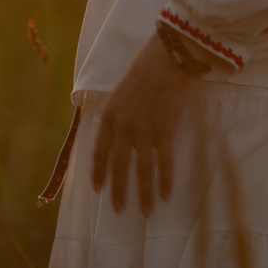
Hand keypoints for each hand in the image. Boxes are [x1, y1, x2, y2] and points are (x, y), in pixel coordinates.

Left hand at [90, 33, 197, 213]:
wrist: (169, 55)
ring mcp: (144, 131)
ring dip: (143, 194)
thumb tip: (115, 134)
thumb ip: (116, 113)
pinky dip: (165, 181)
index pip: (99, 152)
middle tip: (119, 210)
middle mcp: (123, 127)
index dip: (98, 173)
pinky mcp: (165, 131)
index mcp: (109, 115)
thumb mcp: (120, 90)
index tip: (98, 190)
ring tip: (145, 212)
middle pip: (119, 167)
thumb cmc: (145, 66)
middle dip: (119, 191)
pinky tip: (165, 195)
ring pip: (142, 170)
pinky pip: (164, 163)